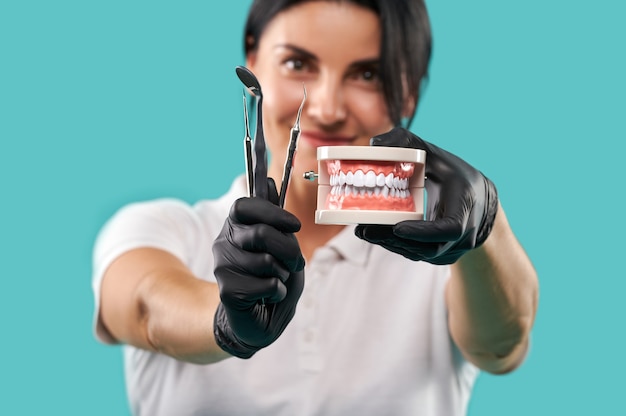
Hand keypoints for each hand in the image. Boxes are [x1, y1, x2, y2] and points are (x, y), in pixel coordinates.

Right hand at [212, 179, 304, 357]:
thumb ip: (276, 220)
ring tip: (276, 281)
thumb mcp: (283, 247)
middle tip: (295, 263)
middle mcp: (224, 242)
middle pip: (261, 233)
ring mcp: (222, 266)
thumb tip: (269, 181)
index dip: (271, 212)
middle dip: (288, 250)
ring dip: (283, 274)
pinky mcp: (227, 289)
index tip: (294, 226)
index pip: (244, 206)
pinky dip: (277, 291)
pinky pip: (266, 284)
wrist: (259, 321)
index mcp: (237, 227)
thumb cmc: (274, 279)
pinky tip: (267, 297)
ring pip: (266, 261)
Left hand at [355, 127, 497, 264]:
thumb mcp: (435, 153)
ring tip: (364, 233)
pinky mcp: (444, 256)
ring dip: (392, 245)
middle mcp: (465, 233)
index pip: (450, 228)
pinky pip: (420, 255)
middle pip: (430, 247)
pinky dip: (398, 247)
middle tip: (365, 230)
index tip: (397, 227)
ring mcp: (456, 248)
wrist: (480, 199)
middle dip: (395, 240)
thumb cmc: (454, 174)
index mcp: (466, 205)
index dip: (423, 231)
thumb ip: (406, 142)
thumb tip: (375, 144)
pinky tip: (378, 237)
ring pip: (421, 254)